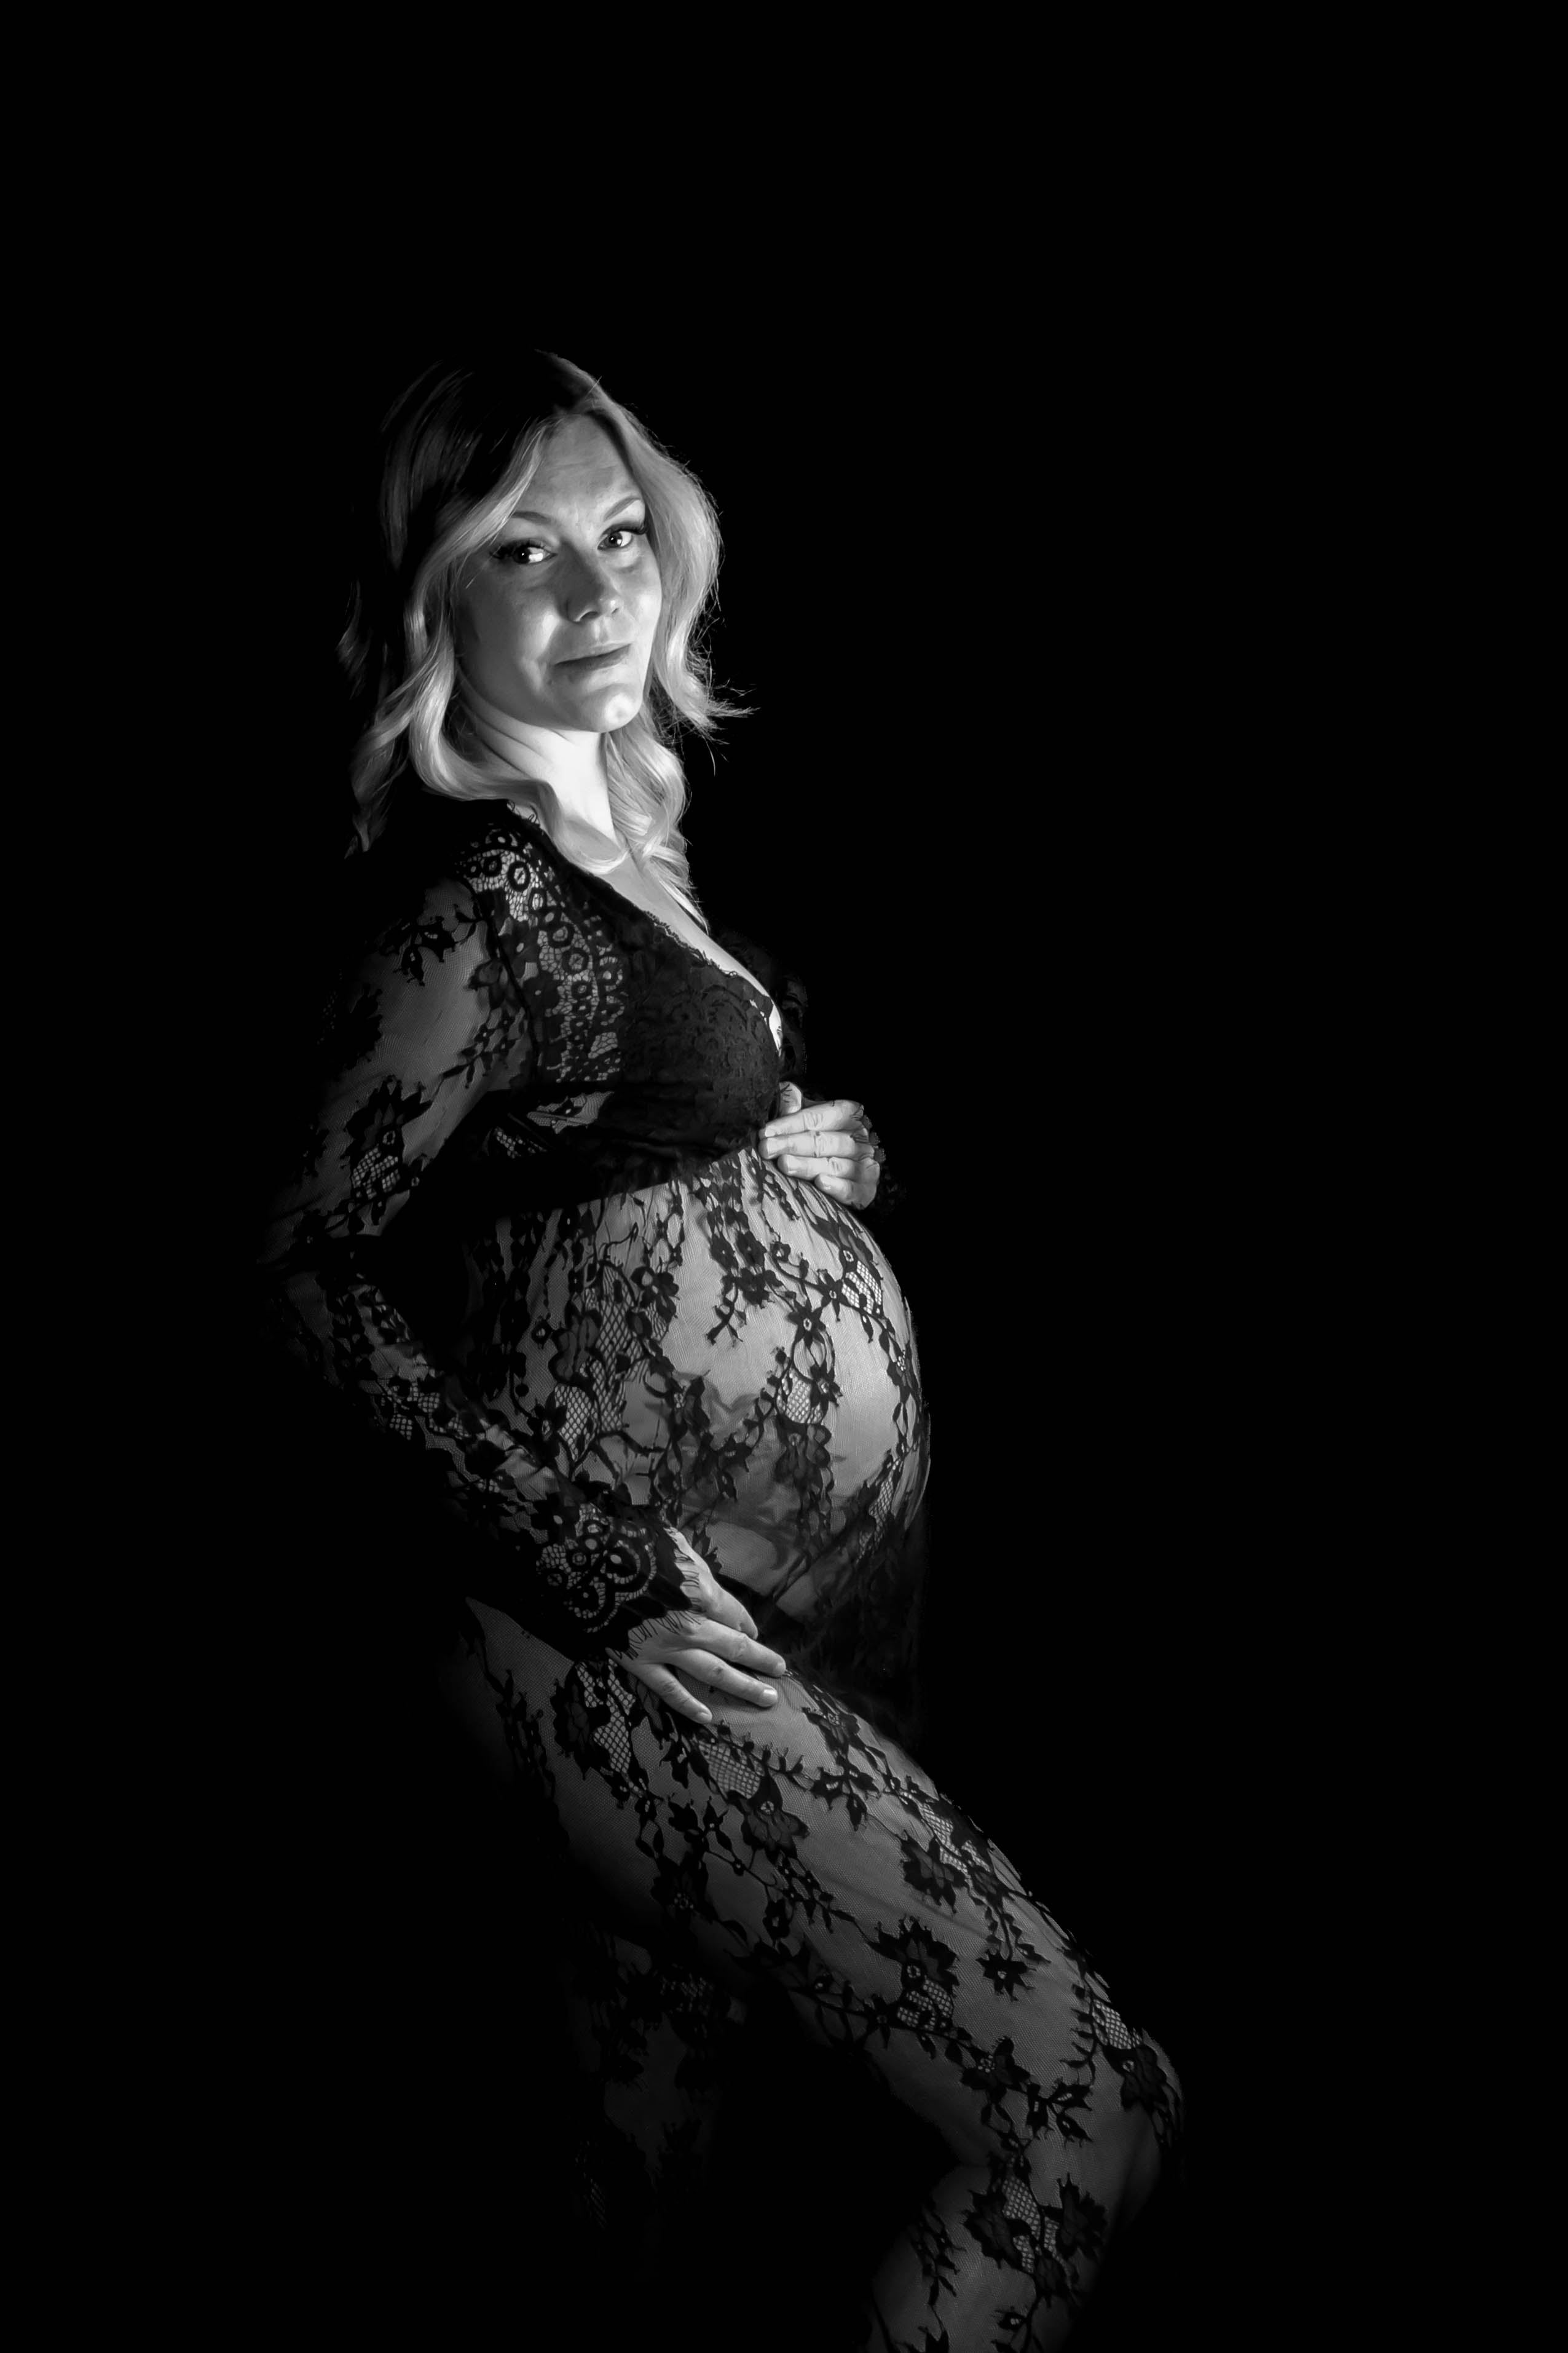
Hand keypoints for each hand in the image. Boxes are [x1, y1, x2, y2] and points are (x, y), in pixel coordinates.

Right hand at [617, 1529, 789, 1726]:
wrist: (587, 1565)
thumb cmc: (631, 1544)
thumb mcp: (674, 1543)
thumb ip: (697, 1567)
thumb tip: (709, 1583)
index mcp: (702, 1593)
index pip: (734, 1613)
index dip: (748, 1623)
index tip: (755, 1632)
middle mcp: (692, 1626)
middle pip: (735, 1647)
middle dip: (762, 1660)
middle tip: (781, 1671)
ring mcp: (667, 1649)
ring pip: (714, 1674)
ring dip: (744, 1687)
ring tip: (767, 1699)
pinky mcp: (641, 1664)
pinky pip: (670, 1691)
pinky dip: (690, 1707)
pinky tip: (709, 1718)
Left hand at [761, 1084, 883, 1207]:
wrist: (850, 1167)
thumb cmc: (823, 1138)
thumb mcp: (811, 1117)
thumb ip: (796, 1105)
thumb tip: (786, 1097)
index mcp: (848, 1114)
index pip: (816, 1117)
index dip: (789, 1124)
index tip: (765, 1132)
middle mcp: (859, 1138)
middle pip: (823, 1141)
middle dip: (792, 1144)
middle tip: (767, 1149)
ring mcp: (865, 1164)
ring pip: (834, 1164)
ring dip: (808, 1165)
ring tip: (784, 1164)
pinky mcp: (866, 1190)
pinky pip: (852, 1189)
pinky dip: (837, 1186)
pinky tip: (820, 1183)